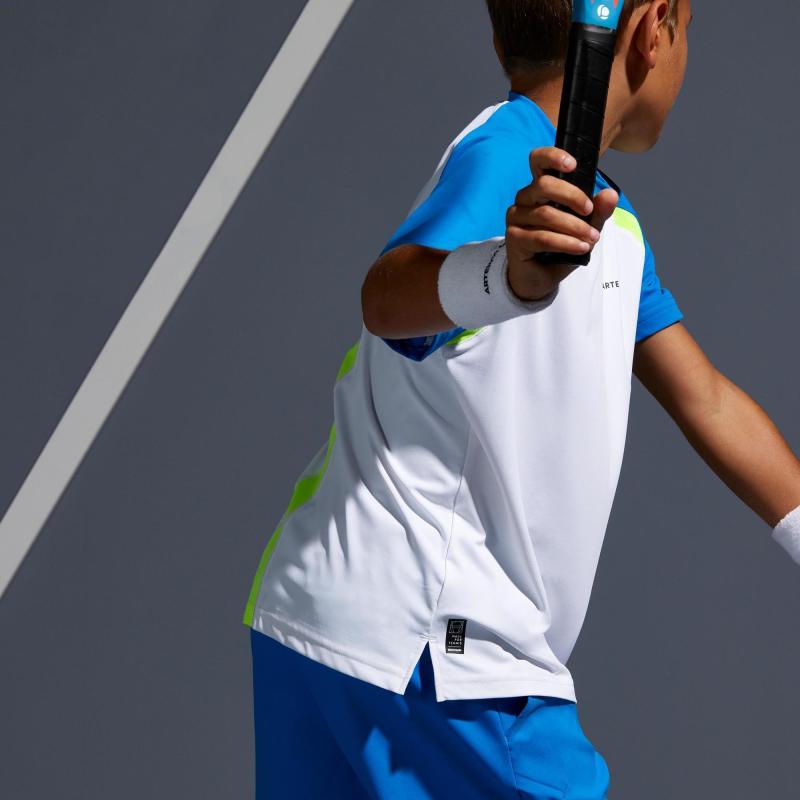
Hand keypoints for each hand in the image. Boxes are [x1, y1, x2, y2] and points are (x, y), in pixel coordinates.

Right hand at [505, 147, 618, 300]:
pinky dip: (565, 243)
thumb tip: (610, 194)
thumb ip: (598, 211)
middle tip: (589, 211)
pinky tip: (580, 247)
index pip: (538, 161)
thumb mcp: (585, 227)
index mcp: (540, 188)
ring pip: (546, 214)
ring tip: (591, 238)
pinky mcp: (514, 237)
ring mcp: (516, 217)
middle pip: (544, 185)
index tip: (572, 165)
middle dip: (572, 196)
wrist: (542, 277)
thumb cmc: (560, 247)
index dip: (552, 156)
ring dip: (574, 227)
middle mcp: (525, 198)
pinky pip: (542, 237)